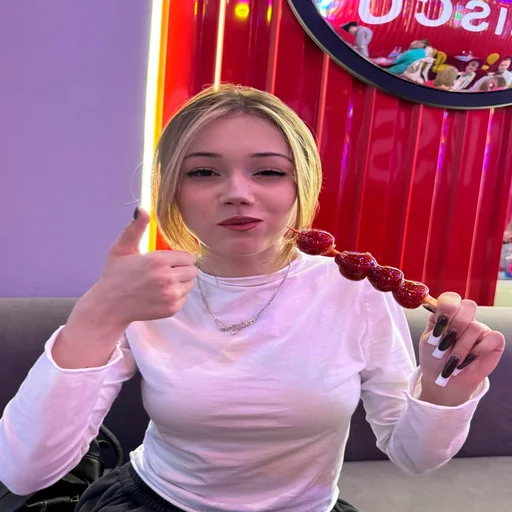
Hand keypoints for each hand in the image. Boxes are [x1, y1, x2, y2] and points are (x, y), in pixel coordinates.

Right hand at [89, 207, 197, 325]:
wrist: (109, 306)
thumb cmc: (115, 276)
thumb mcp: (122, 248)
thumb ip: (135, 228)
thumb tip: (142, 209)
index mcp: (158, 260)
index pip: (188, 257)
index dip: (180, 258)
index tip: (169, 261)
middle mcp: (167, 277)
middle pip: (193, 270)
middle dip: (182, 270)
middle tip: (167, 272)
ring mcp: (170, 294)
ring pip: (191, 284)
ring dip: (182, 283)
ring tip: (164, 283)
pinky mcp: (171, 309)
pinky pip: (185, 298)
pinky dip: (177, 296)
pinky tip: (162, 294)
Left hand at [417, 292, 504, 405]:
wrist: (444, 381)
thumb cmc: (434, 359)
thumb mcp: (428, 340)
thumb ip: (435, 324)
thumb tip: (439, 311)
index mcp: (446, 314)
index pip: (451, 298)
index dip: (447, 306)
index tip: (440, 321)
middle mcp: (465, 319)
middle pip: (468, 307)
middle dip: (455, 325)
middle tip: (446, 343)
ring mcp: (480, 329)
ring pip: (475, 326)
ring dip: (461, 347)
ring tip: (453, 360)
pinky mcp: (493, 342)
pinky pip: (493, 337)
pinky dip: (480, 350)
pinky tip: (468, 360)